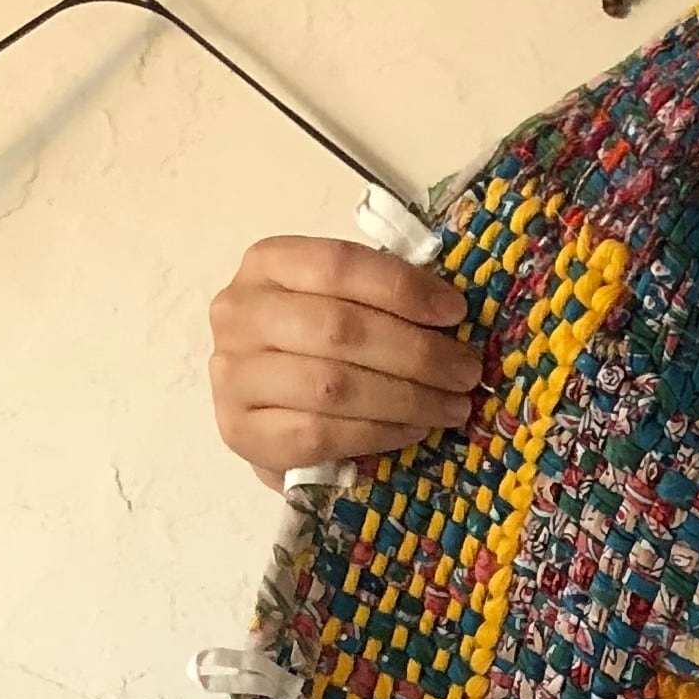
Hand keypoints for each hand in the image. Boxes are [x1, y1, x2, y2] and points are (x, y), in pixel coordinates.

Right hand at [206, 236, 479, 490]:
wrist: (262, 411)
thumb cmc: (311, 348)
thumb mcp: (336, 304)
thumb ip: (377, 301)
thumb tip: (450, 314)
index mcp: (266, 264)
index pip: (337, 265)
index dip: (402, 288)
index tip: (455, 312)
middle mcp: (239, 313)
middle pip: (339, 329)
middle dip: (417, 353)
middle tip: (465, 372)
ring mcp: (233, 375)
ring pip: (332, 385)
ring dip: (406, 398)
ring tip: (452, 406)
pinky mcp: (241, 433)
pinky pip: (321, 434)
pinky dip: (378, 434)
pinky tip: (414, 430)